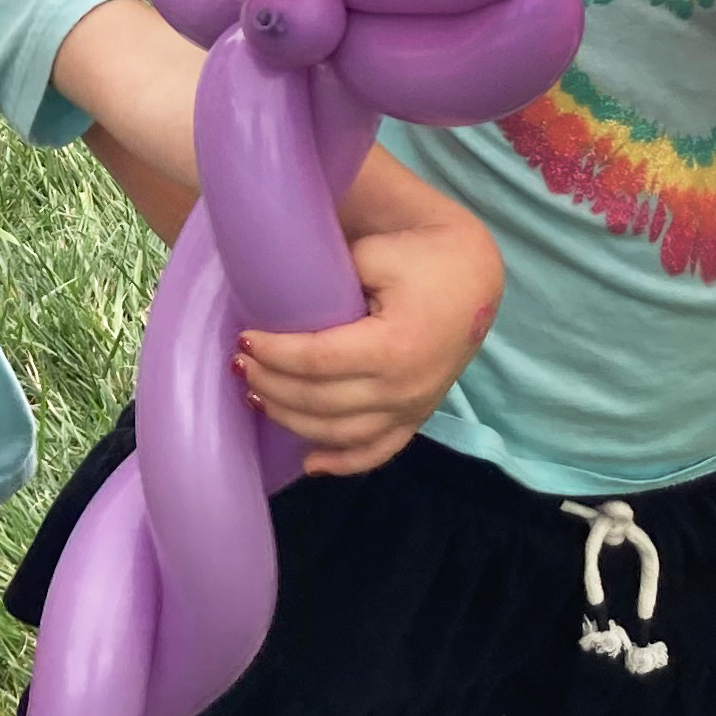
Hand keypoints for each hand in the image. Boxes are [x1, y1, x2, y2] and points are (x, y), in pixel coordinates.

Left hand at [238, 214, 501, 477]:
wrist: (473, 276)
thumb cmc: (421, 257)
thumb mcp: (374, 253)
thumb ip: (330, 278)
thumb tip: (274, 298)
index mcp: (394, 346)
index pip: (317, 361)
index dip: (275, 354)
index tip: (244, 339)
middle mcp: (404, 388)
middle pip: (320, 400)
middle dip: (271, 384)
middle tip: (241, 363)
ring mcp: (413, 409)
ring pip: (340, 433)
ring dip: (291, 420)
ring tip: (256, 395)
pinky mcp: (417, 417)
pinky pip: (378, 452)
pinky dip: (342, 462)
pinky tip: (309, 462)